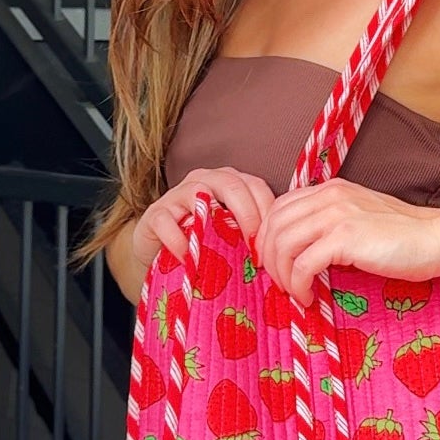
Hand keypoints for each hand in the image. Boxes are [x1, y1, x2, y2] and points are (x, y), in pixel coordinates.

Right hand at [131, 166, 275, 274]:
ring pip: (197, 192)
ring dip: (213, 223)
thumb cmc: (205, 246)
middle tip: (255, 249)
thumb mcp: (234, 238)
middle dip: (248, 215)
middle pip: (232, 184)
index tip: (273, 244)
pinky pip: (167, 220)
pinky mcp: (154, 214)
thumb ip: (254, 236)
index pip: (257, 186)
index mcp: (230, 182)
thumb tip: (284, 253)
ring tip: (225, 253)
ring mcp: (176, 194)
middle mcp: (204, 180)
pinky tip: (190, 259)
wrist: (162, 257)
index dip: (268, 212)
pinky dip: (179, 240)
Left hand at [252, 178, 439, 306]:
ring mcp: (336, 215)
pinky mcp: (345, 238)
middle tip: (280, 283)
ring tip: (294, 292)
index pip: (278, 208)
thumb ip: (329, 224)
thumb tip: (300, 250)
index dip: (268, 238)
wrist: (437, 239)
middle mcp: (328, 196)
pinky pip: (302, 264)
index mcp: (330, 189)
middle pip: (273, 226)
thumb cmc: (403, 237)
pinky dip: (298, 285)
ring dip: (282, 275)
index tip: (275, 264)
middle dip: (268, 259)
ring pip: (282, 245)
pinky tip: (310, 297)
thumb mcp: (359, 218)